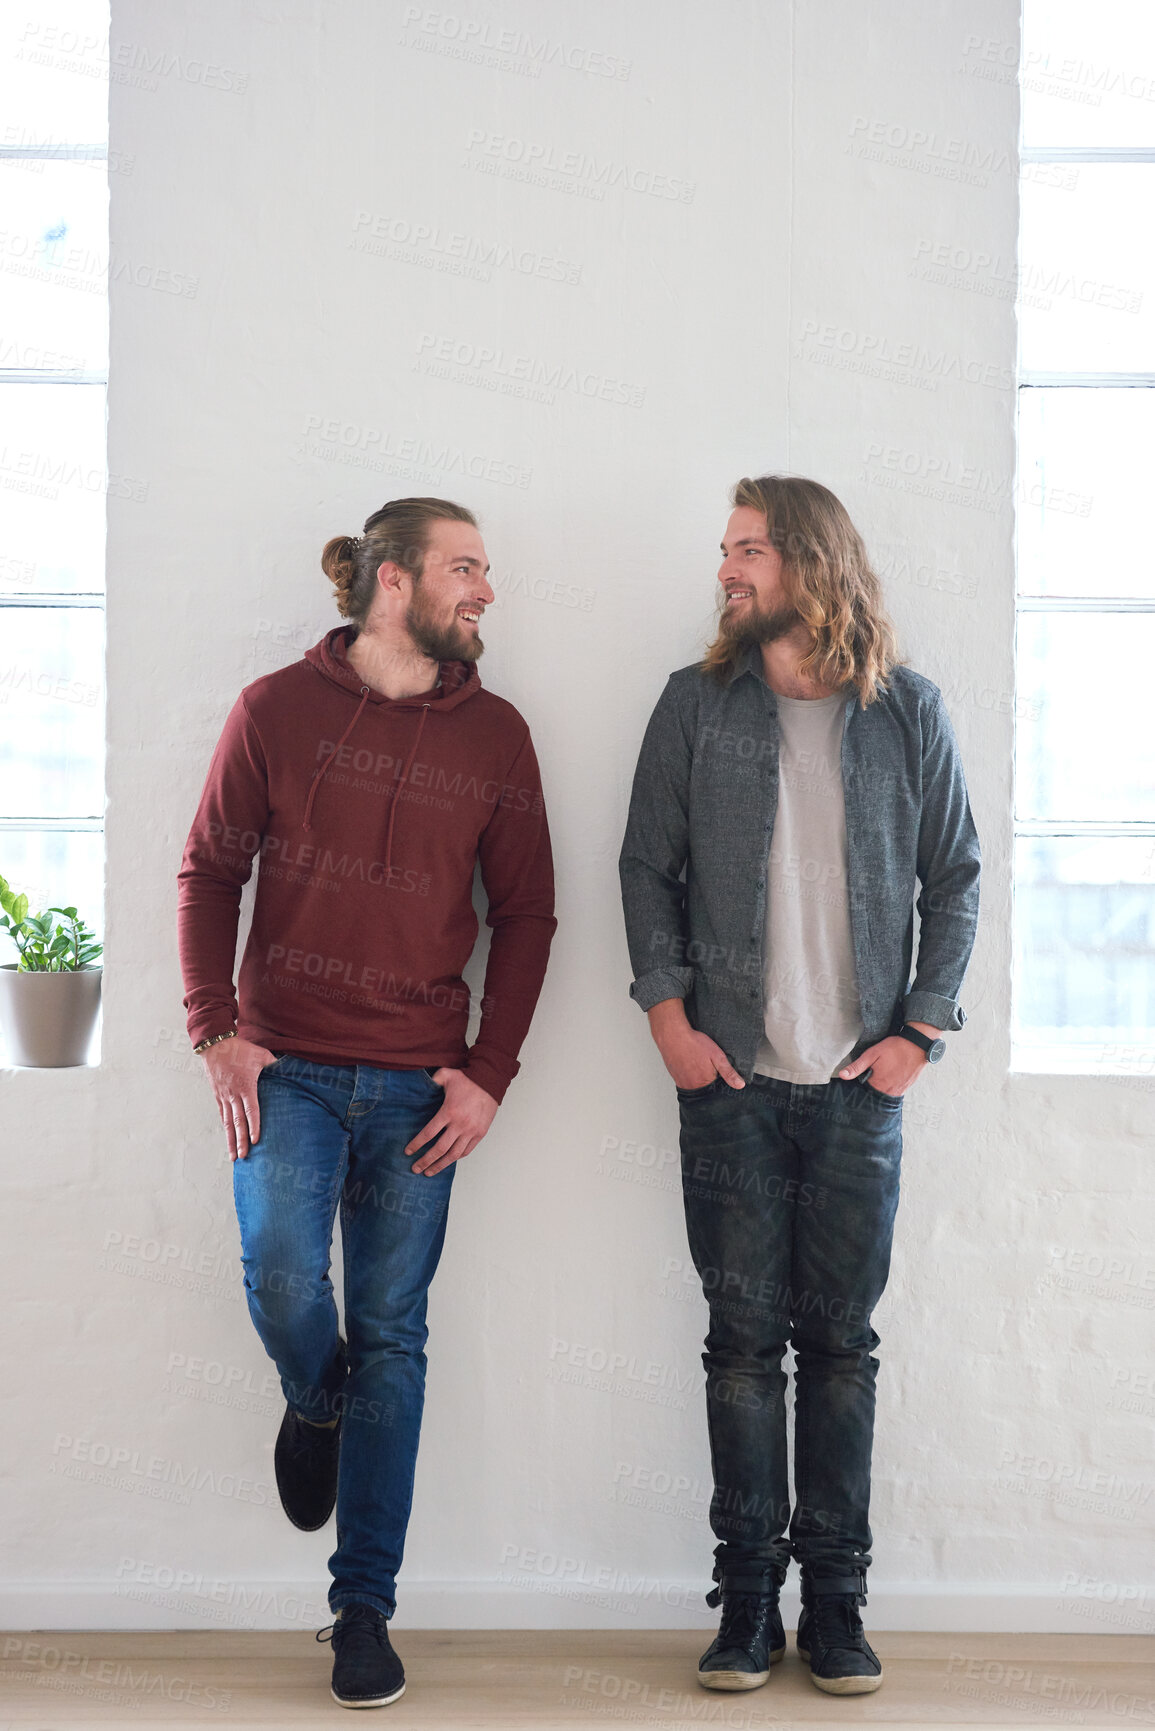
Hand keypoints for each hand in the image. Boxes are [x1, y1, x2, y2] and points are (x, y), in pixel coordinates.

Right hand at [202, 1036, 278, 1160]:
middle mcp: (234, 1095)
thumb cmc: (240, 1049)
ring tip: (233, 1156)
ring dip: (230, 1140)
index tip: (256, 1141)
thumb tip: (287, 1068)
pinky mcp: (218, 1095)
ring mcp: (224, 1096)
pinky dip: (225, 1127)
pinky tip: (227, 1137)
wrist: (215, 1044)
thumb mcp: (261, 1055)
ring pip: (228, 1122)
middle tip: (244, 1157)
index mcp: (246, 1087)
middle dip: (240, 1141)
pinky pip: (222, 1114)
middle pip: (238, 1122)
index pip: (251, 1111)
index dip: (254, 1127)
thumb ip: (274, 1064)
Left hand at [406, 1068, 498, 1175]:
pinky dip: (456, 1157)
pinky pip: (466, 1151)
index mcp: (449, 1112)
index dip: (416, 1144)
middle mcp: (460, 1125)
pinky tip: (448, 1160)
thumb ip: (431, 1081)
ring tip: (430, 1171)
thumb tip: (419, 1084)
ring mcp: (471, 1131)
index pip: (428, 1134)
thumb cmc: (468, 1079)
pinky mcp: (480, 1133)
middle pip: (439, 1149)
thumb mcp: (446, 1075)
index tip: (408, 1152)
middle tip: (415, 1169)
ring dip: (440, 1165)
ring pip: (453, 1155)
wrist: (491, 1081)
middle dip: (425, 1161)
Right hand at [647, 998, 744, 1091]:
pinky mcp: (675, 1077)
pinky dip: (689, 1076)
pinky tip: (691, 1065)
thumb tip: (740, 1085)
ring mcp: (681, 1082)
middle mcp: (691, 1086)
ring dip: (699, 1079)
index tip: (719, 1073)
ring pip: (695, 1086)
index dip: (720, 1082)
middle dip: (709, 1081)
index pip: (716, 1091)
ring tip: (699, 1065)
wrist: (673, 1035)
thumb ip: (728, 1072)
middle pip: (705, 1090)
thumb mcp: (717, 1056)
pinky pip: (685, 1082)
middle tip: (707, 1066)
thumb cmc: (694, 1043)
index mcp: (704, 1083)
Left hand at [838, 1031, 932, 1098]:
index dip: (860, 1085)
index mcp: (878, 1084)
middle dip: (870, 1088)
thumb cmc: (894, 1048)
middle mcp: (889, 1091)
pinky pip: (894, 1091)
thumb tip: (842, 1076)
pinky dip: (890, 1086)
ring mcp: (899, 1090)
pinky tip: (890, 1076)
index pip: (863, 1092)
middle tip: (872, 1073)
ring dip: (880, 1087)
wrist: (918, 1045)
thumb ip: (857, 1067)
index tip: (860, 1078)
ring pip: (884, 1094)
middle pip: (874, 1095)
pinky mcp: (906, 1087)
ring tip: (881, 1074)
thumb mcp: (872, 1054)